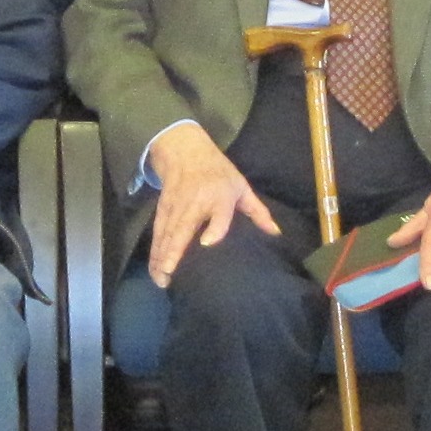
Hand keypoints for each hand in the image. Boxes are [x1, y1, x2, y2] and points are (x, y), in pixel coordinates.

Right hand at [146, 122, 278, 286]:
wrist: (185, 151)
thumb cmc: (218, 172)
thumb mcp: (241, 186)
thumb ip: (257, 211)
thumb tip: (276, 233)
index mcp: (220, 196)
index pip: (218, 214)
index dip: (214, 228)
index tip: (207, 243)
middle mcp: (196, 203)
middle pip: (183, 228)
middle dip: (174, 252)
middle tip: (169, 275)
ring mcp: (176, 207)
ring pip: (166, 234)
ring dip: (161, 257)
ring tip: (160, 279)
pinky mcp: (163, 210)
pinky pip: (158, 232)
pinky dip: (155, 250)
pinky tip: (155, 268)